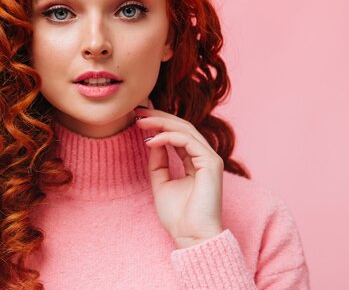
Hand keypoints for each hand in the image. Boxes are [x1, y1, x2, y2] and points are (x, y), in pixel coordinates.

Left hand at [134, 106, 224, 248]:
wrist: (191, 237)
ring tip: (140, 122)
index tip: (138, 119)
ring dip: (160, 122)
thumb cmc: (178, 217)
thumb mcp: (161, 183)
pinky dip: (167, 137)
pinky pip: (187, 141)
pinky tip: (150, 141)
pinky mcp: (211, 163)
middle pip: (182, 127)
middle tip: (137, 111)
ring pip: (185, 129)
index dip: (159, 124)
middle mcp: (205, 157)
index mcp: (195, 161)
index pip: (178, 134)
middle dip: (158, 117)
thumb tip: (152, 141)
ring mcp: (210, 159)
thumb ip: (158, 162)